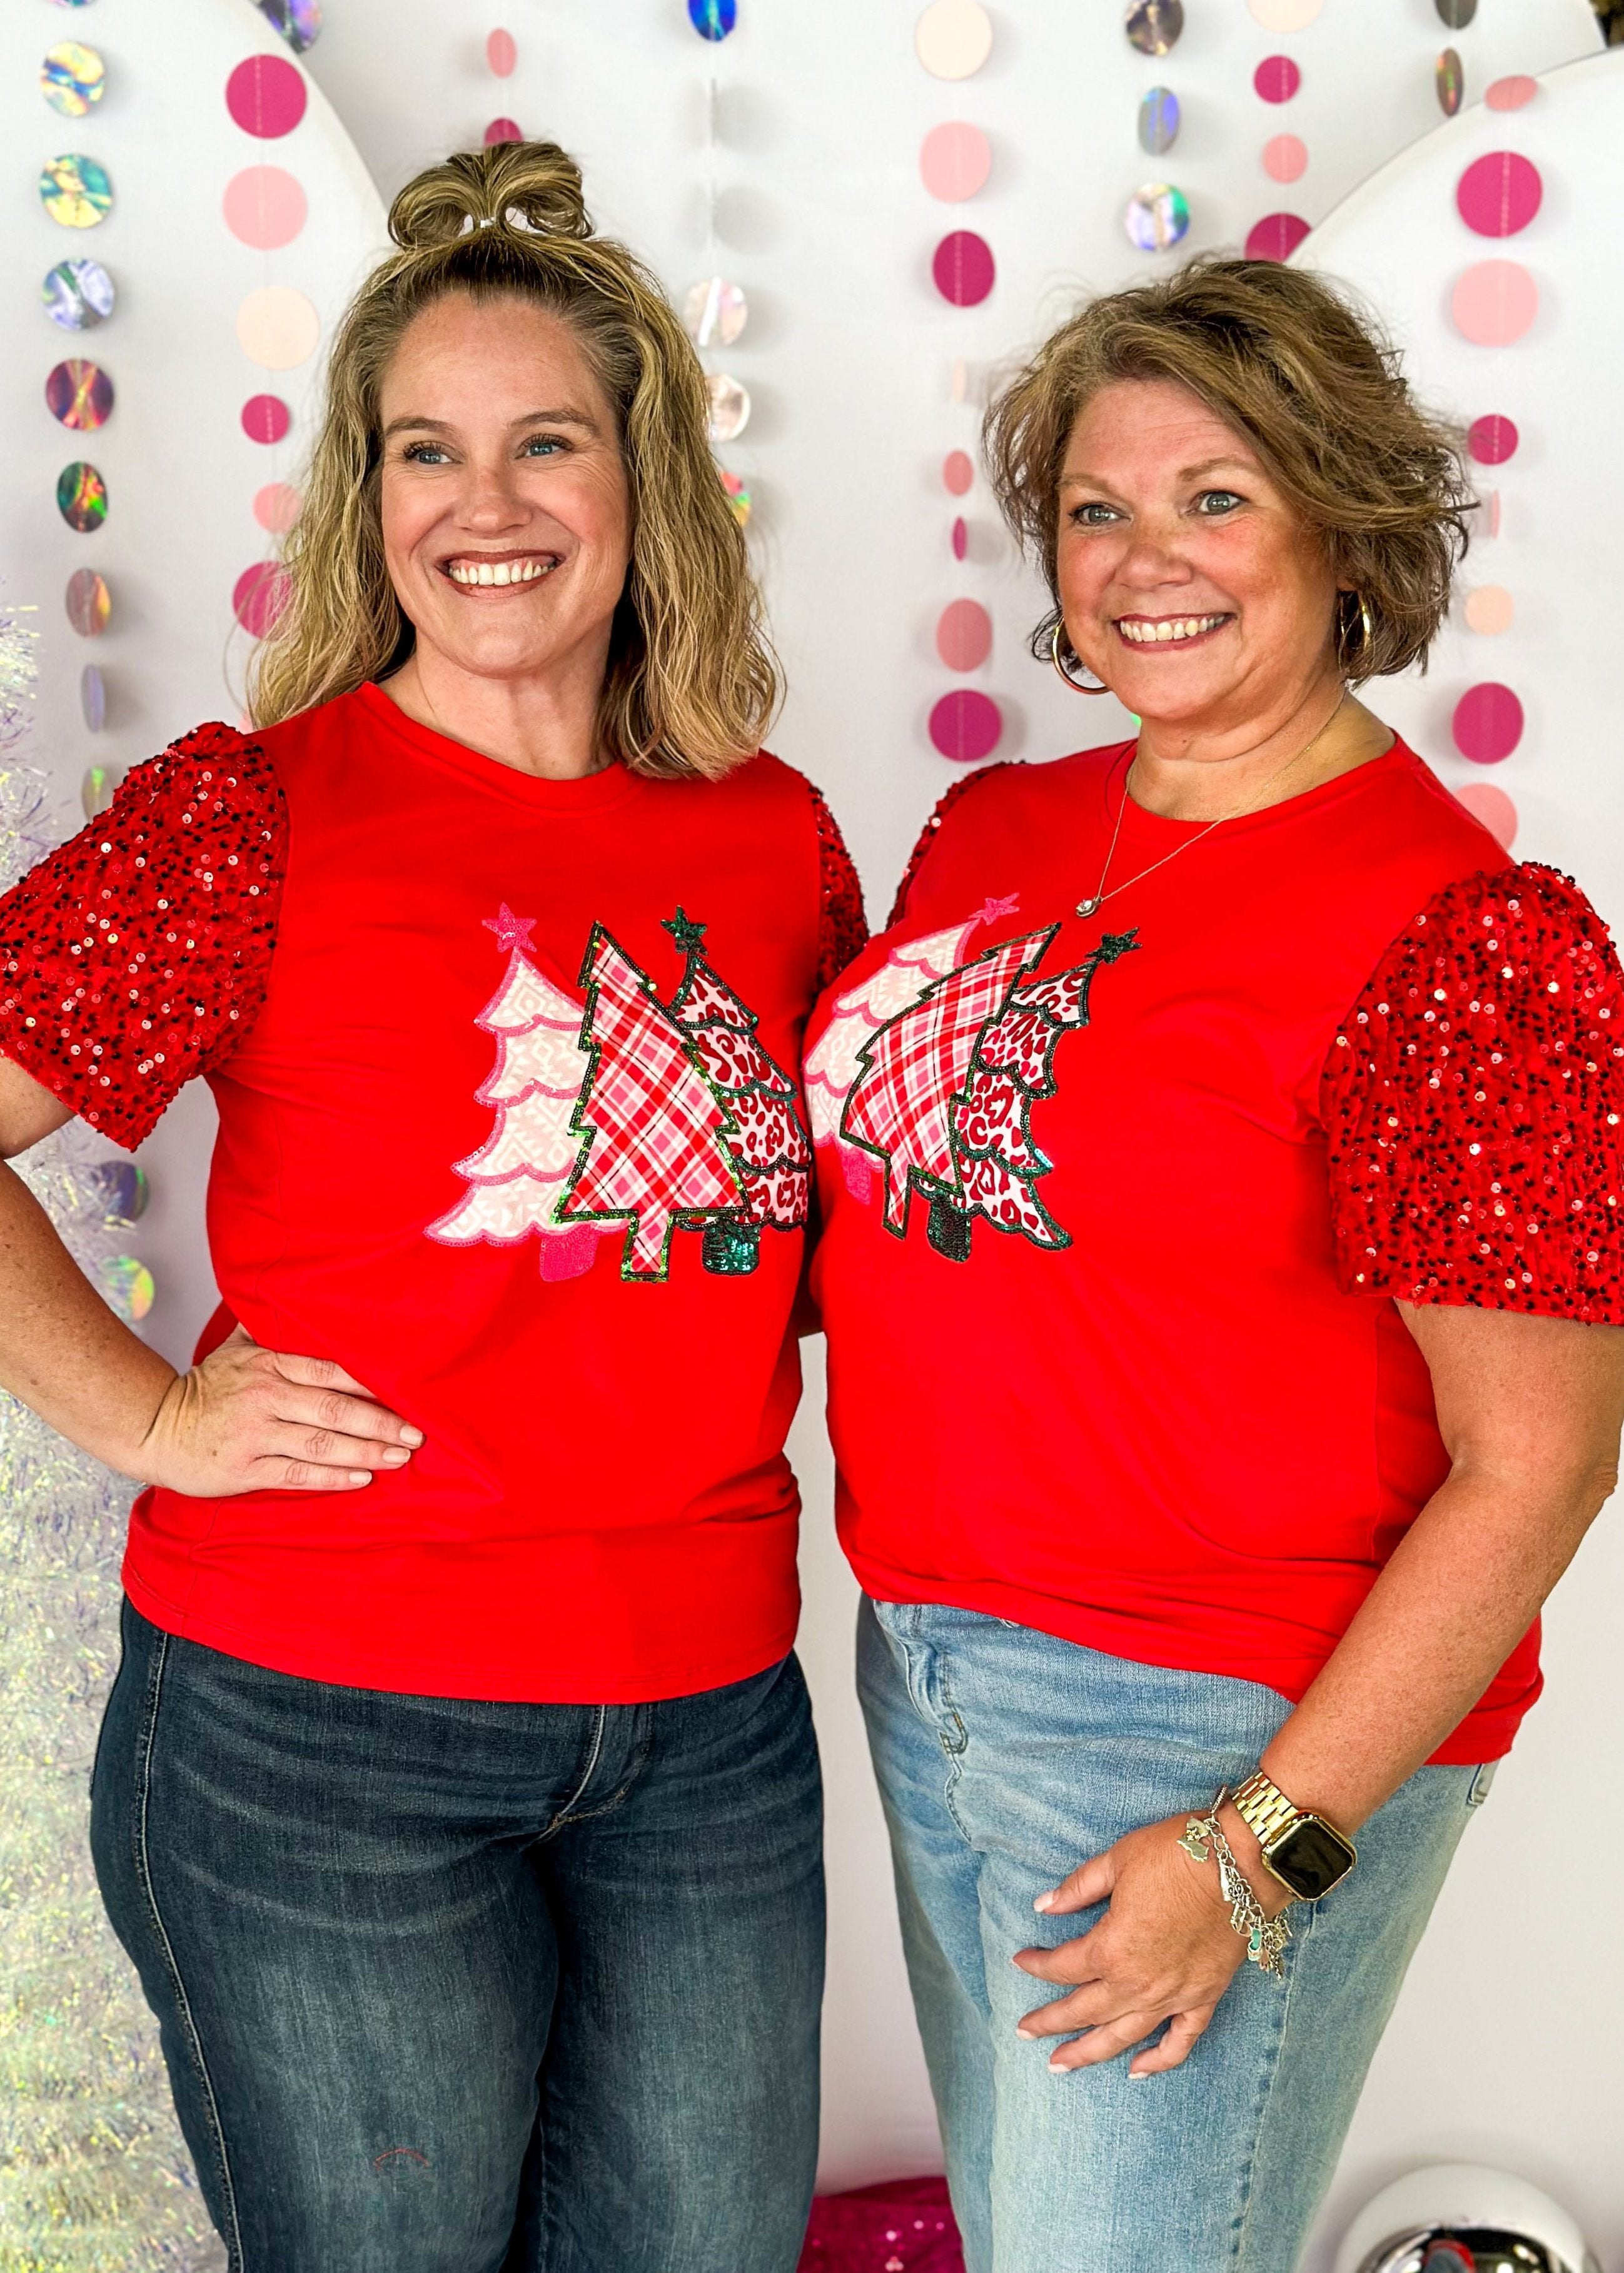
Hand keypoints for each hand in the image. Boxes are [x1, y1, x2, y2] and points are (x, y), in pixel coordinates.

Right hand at [133, 1328, 422, 1495]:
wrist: (154, 1427)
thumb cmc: (206, 1389)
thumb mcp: (236, 1348)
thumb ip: (270, 1325)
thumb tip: (297, 1289)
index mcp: (269, 1365)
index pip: (330, 1370)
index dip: (371, 1383)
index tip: (407, 1391)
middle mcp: (265, 1398)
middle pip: (334, 1409)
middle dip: (380, 1422)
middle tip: (417, 1433)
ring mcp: (255, 1435)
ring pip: (321, 1444)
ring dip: (365, 1451)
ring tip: (401, 1457)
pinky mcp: (245, 1470)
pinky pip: (297, 1473)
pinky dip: (332, 1476)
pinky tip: (362, 1478)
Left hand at [1012, 1805, 1288, 2077]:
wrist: (1240, 1864)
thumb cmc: (1175, 1855)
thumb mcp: (1118, 1860)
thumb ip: (1078, 1888)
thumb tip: (1044, 1906)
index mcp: (1111, 1949)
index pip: (1063, 1967)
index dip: (1038, 1965)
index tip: (1020, 1961)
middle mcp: (1138, 1983)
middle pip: (1084, 2011)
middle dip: (1050, 2023)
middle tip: (1024, 2031)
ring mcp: (1173, 1996)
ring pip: (1123, 2036)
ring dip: (1089, 2053)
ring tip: (1061, 2066)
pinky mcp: (1204, 1998)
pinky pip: (1179, 2042)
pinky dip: (1158, 2061)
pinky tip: (1137, 2071)